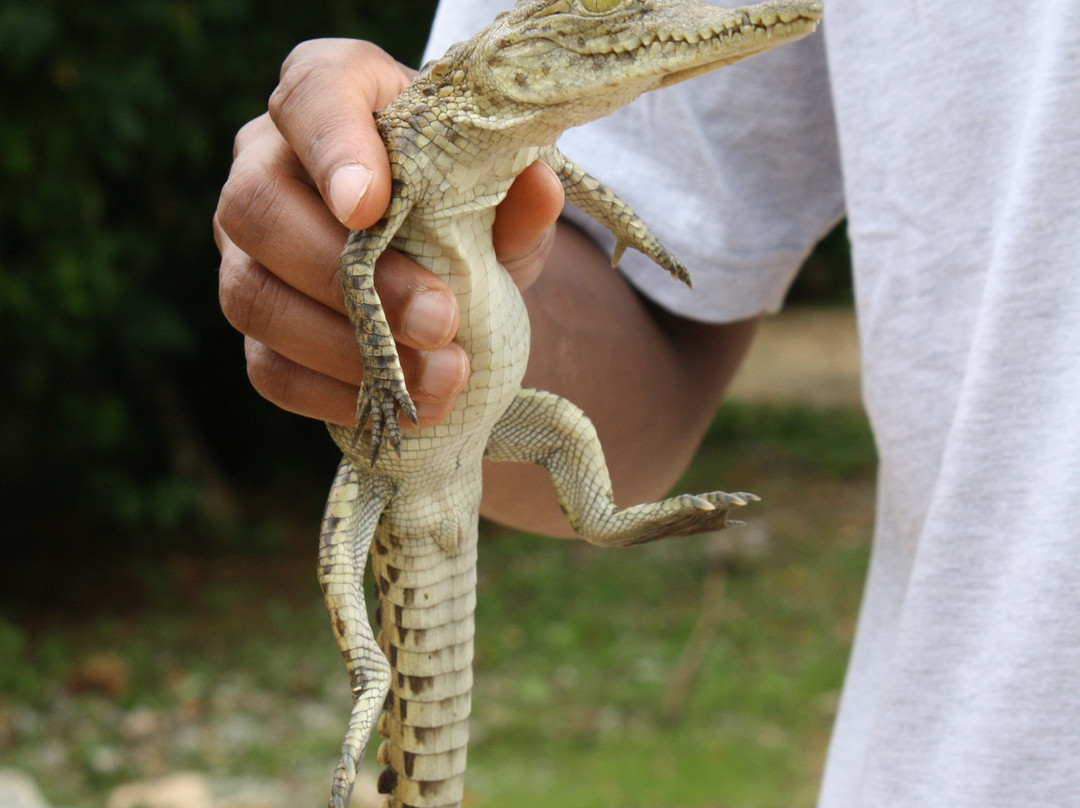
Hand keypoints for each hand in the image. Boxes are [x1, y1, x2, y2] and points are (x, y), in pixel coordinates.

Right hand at [213, 38, 563, 426]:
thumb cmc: (465, 193)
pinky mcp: (255, 316)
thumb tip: (539, 191)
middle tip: (438, 321)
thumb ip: (518, 187)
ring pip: (250, 295)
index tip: (372, 207)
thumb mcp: (503, 183)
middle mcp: (264, 159)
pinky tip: (399, 405)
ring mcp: (245, 245)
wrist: (443, 250)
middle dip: (349, 278)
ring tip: (439, 378)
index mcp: (332, 92)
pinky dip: (332, 394)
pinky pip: (265, 366)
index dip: (334, 150)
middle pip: (256, 209)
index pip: (311, 95)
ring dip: (346, 351)